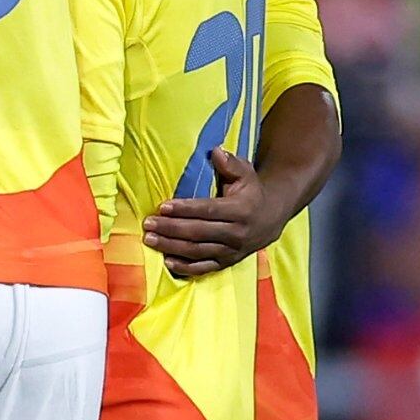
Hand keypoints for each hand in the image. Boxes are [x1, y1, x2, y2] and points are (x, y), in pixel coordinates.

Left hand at [140, 149, 287, 277]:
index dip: (184, 209)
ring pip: (198, 251)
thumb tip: (215, 151)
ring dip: (172, 247)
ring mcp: (233, 250)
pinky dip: (185, 267)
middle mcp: (238, 233)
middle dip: (171, 228)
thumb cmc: (251, 192)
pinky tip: (167, 261)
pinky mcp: (228, 262)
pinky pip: (205, 268)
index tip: (162, 207)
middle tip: (148, 224)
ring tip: (149, 239)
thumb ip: (230, 164)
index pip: (208, 210)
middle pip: (199, 232)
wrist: (272, 217)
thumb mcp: (246, 174)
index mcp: (241, 210)